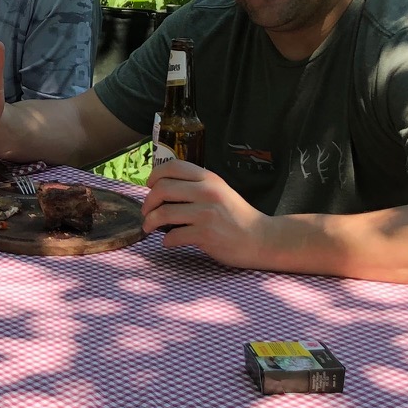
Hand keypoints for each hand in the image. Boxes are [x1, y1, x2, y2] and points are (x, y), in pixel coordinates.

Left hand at [141, 159, 271, 266]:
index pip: (173, 166)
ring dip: (150, 222)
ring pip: (164, 213)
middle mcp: (207, 192)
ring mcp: (206, 213)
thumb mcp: (220, 191)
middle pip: (162, 188)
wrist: (260, 238)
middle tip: (147, 211)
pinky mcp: (206, 234)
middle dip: (148, 202)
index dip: (155, 175)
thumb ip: (196, 186)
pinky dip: (167, 241)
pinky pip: (174, 236)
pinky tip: (169, 242)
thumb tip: (162, 189)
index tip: (150, 186)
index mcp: (209, 178)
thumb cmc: (236, 216)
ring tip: (149, 227)